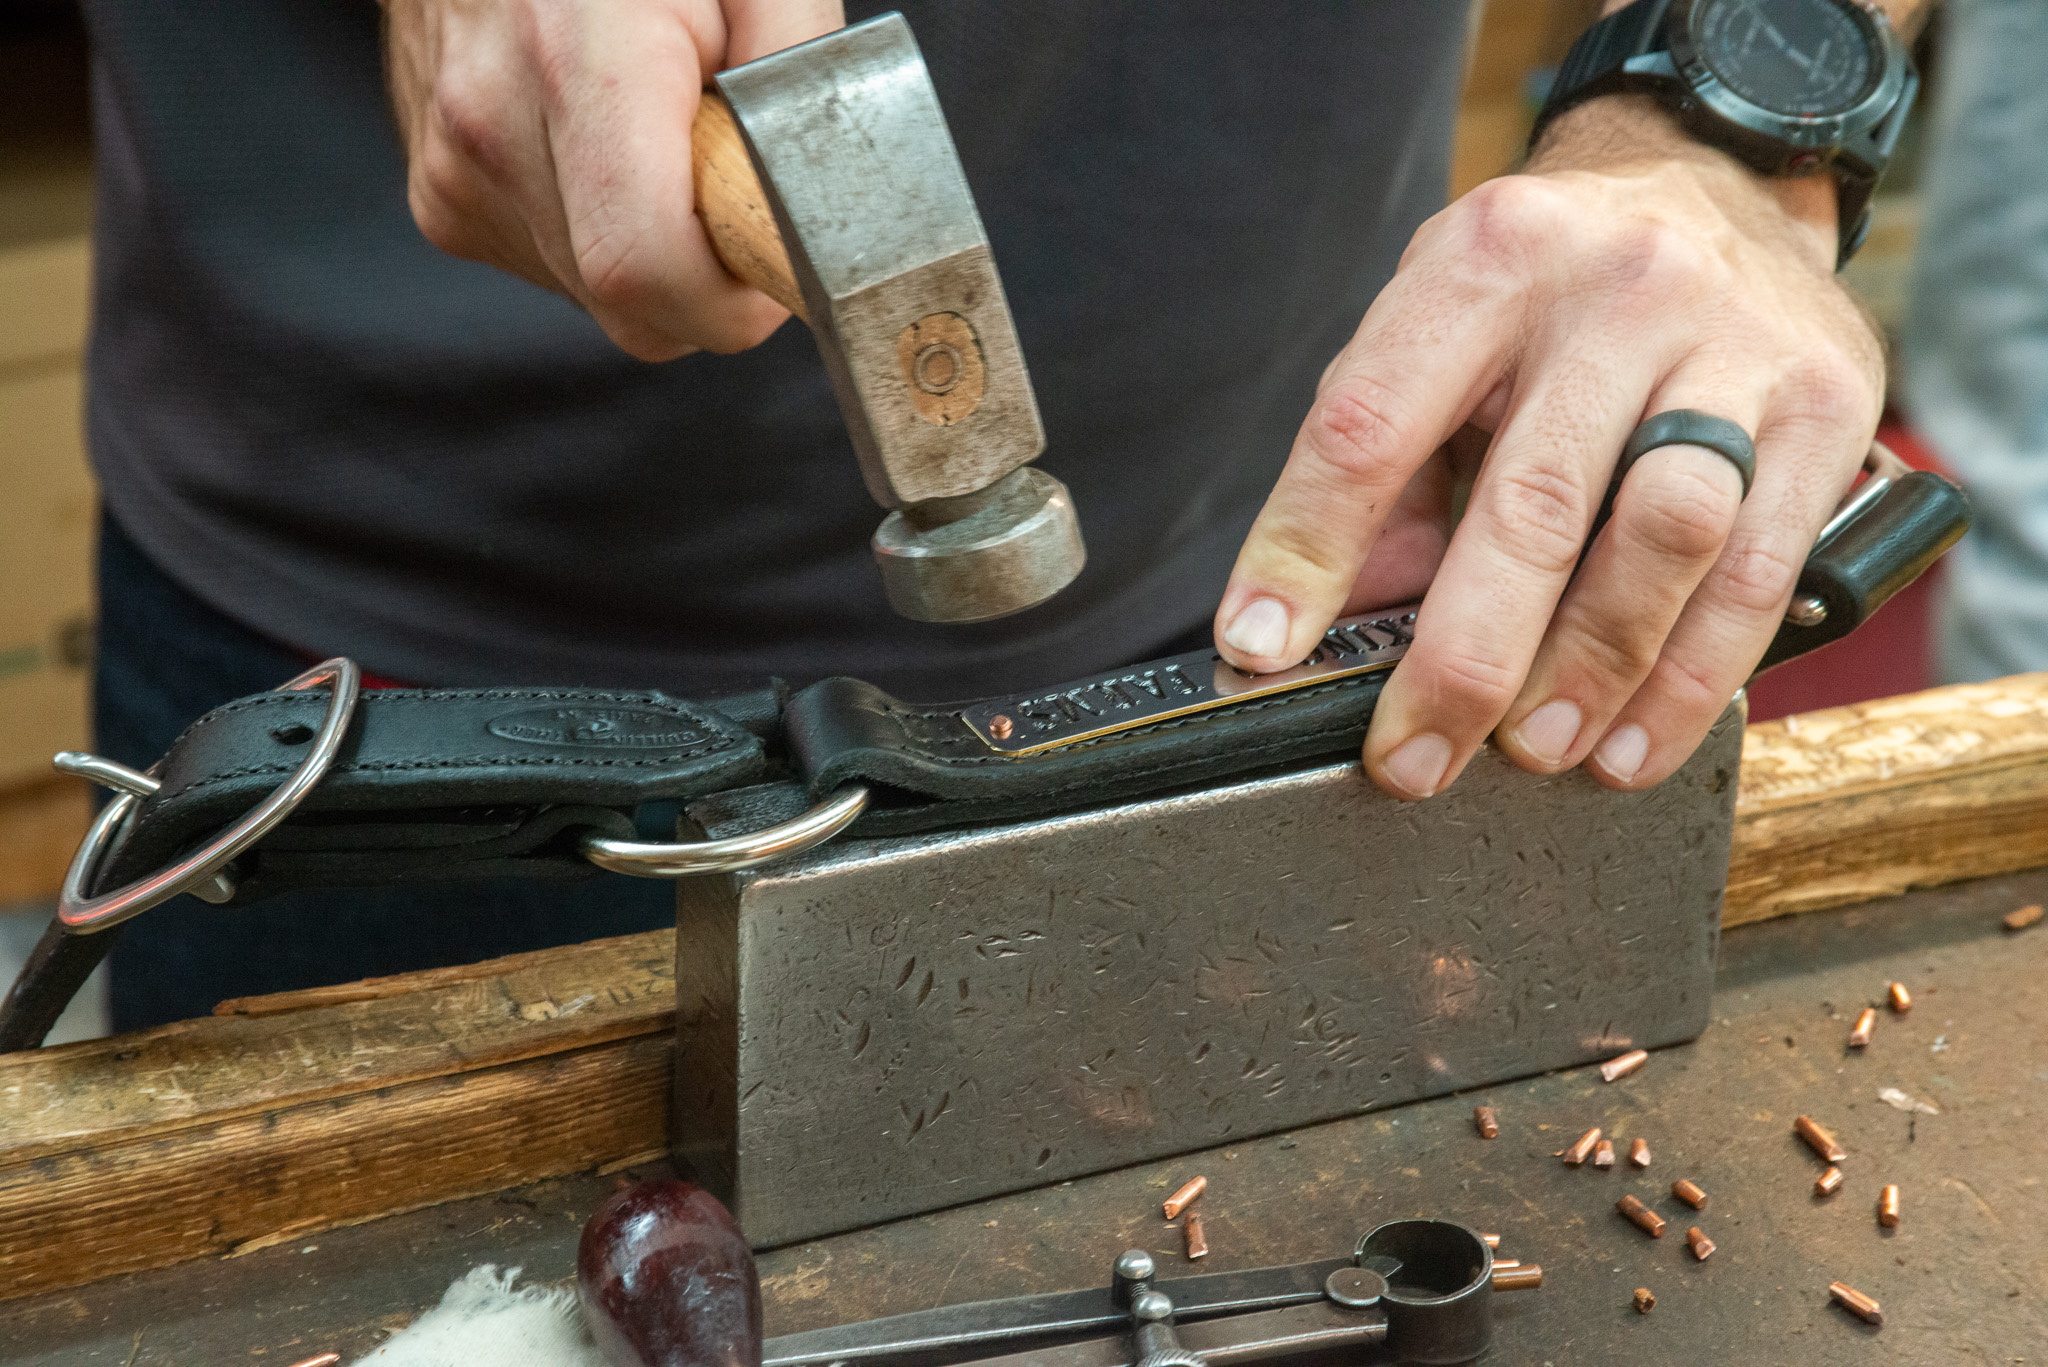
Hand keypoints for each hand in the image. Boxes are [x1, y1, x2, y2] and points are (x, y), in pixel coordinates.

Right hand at [382, 0, 841, 359]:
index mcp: (575, 62)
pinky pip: (559, 269)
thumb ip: (802, 72)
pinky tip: (610, 149)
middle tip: (729, 179)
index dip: (731, 300)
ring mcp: (457, 174)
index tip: (775, 258)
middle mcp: (494, 129)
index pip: (648, 270)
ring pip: (601, 300)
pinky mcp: (446, 199)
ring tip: (660, 140)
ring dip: (658, 251)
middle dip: (709, 277)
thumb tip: (835, 197)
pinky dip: (606, 234)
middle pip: (636, 308)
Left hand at [1214, 94, 1883, 799]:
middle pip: (1530, 505)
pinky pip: (1759, 568)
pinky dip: (1692, 675)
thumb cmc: (1549, 289)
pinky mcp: (1826, 400)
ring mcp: (1733, 340)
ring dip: (1590, 672)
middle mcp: (1613, 289)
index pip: (1372, 424)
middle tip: (1413, 757)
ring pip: (1663, 536)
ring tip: (1534, 751)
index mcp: (1484, 263)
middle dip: (1463, 660)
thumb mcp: (1443, 335)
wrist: (1720, 180)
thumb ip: (1388, 476)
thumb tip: (1321, 632)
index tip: (1261, 647)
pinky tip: (1633, 741)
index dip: (1306, 548)